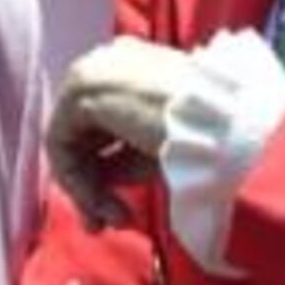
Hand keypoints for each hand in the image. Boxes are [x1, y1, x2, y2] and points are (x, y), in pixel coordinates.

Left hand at [45, 36, 205, 229]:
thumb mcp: (161, 147)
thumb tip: (100, 184)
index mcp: (135, 65)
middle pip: (84, 133)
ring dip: (88, 191)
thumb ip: (126, 157)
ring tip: (115, 221)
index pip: (106, 123)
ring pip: (70, 141)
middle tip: (107, 225)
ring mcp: (92, 70)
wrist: (224, 128)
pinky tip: (103, 206)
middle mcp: (109, 60)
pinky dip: (77, 182)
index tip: (123, 212)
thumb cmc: (207, 139)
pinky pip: (60, 144)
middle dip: (93, 186)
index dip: (108, 173)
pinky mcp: (81, 90)